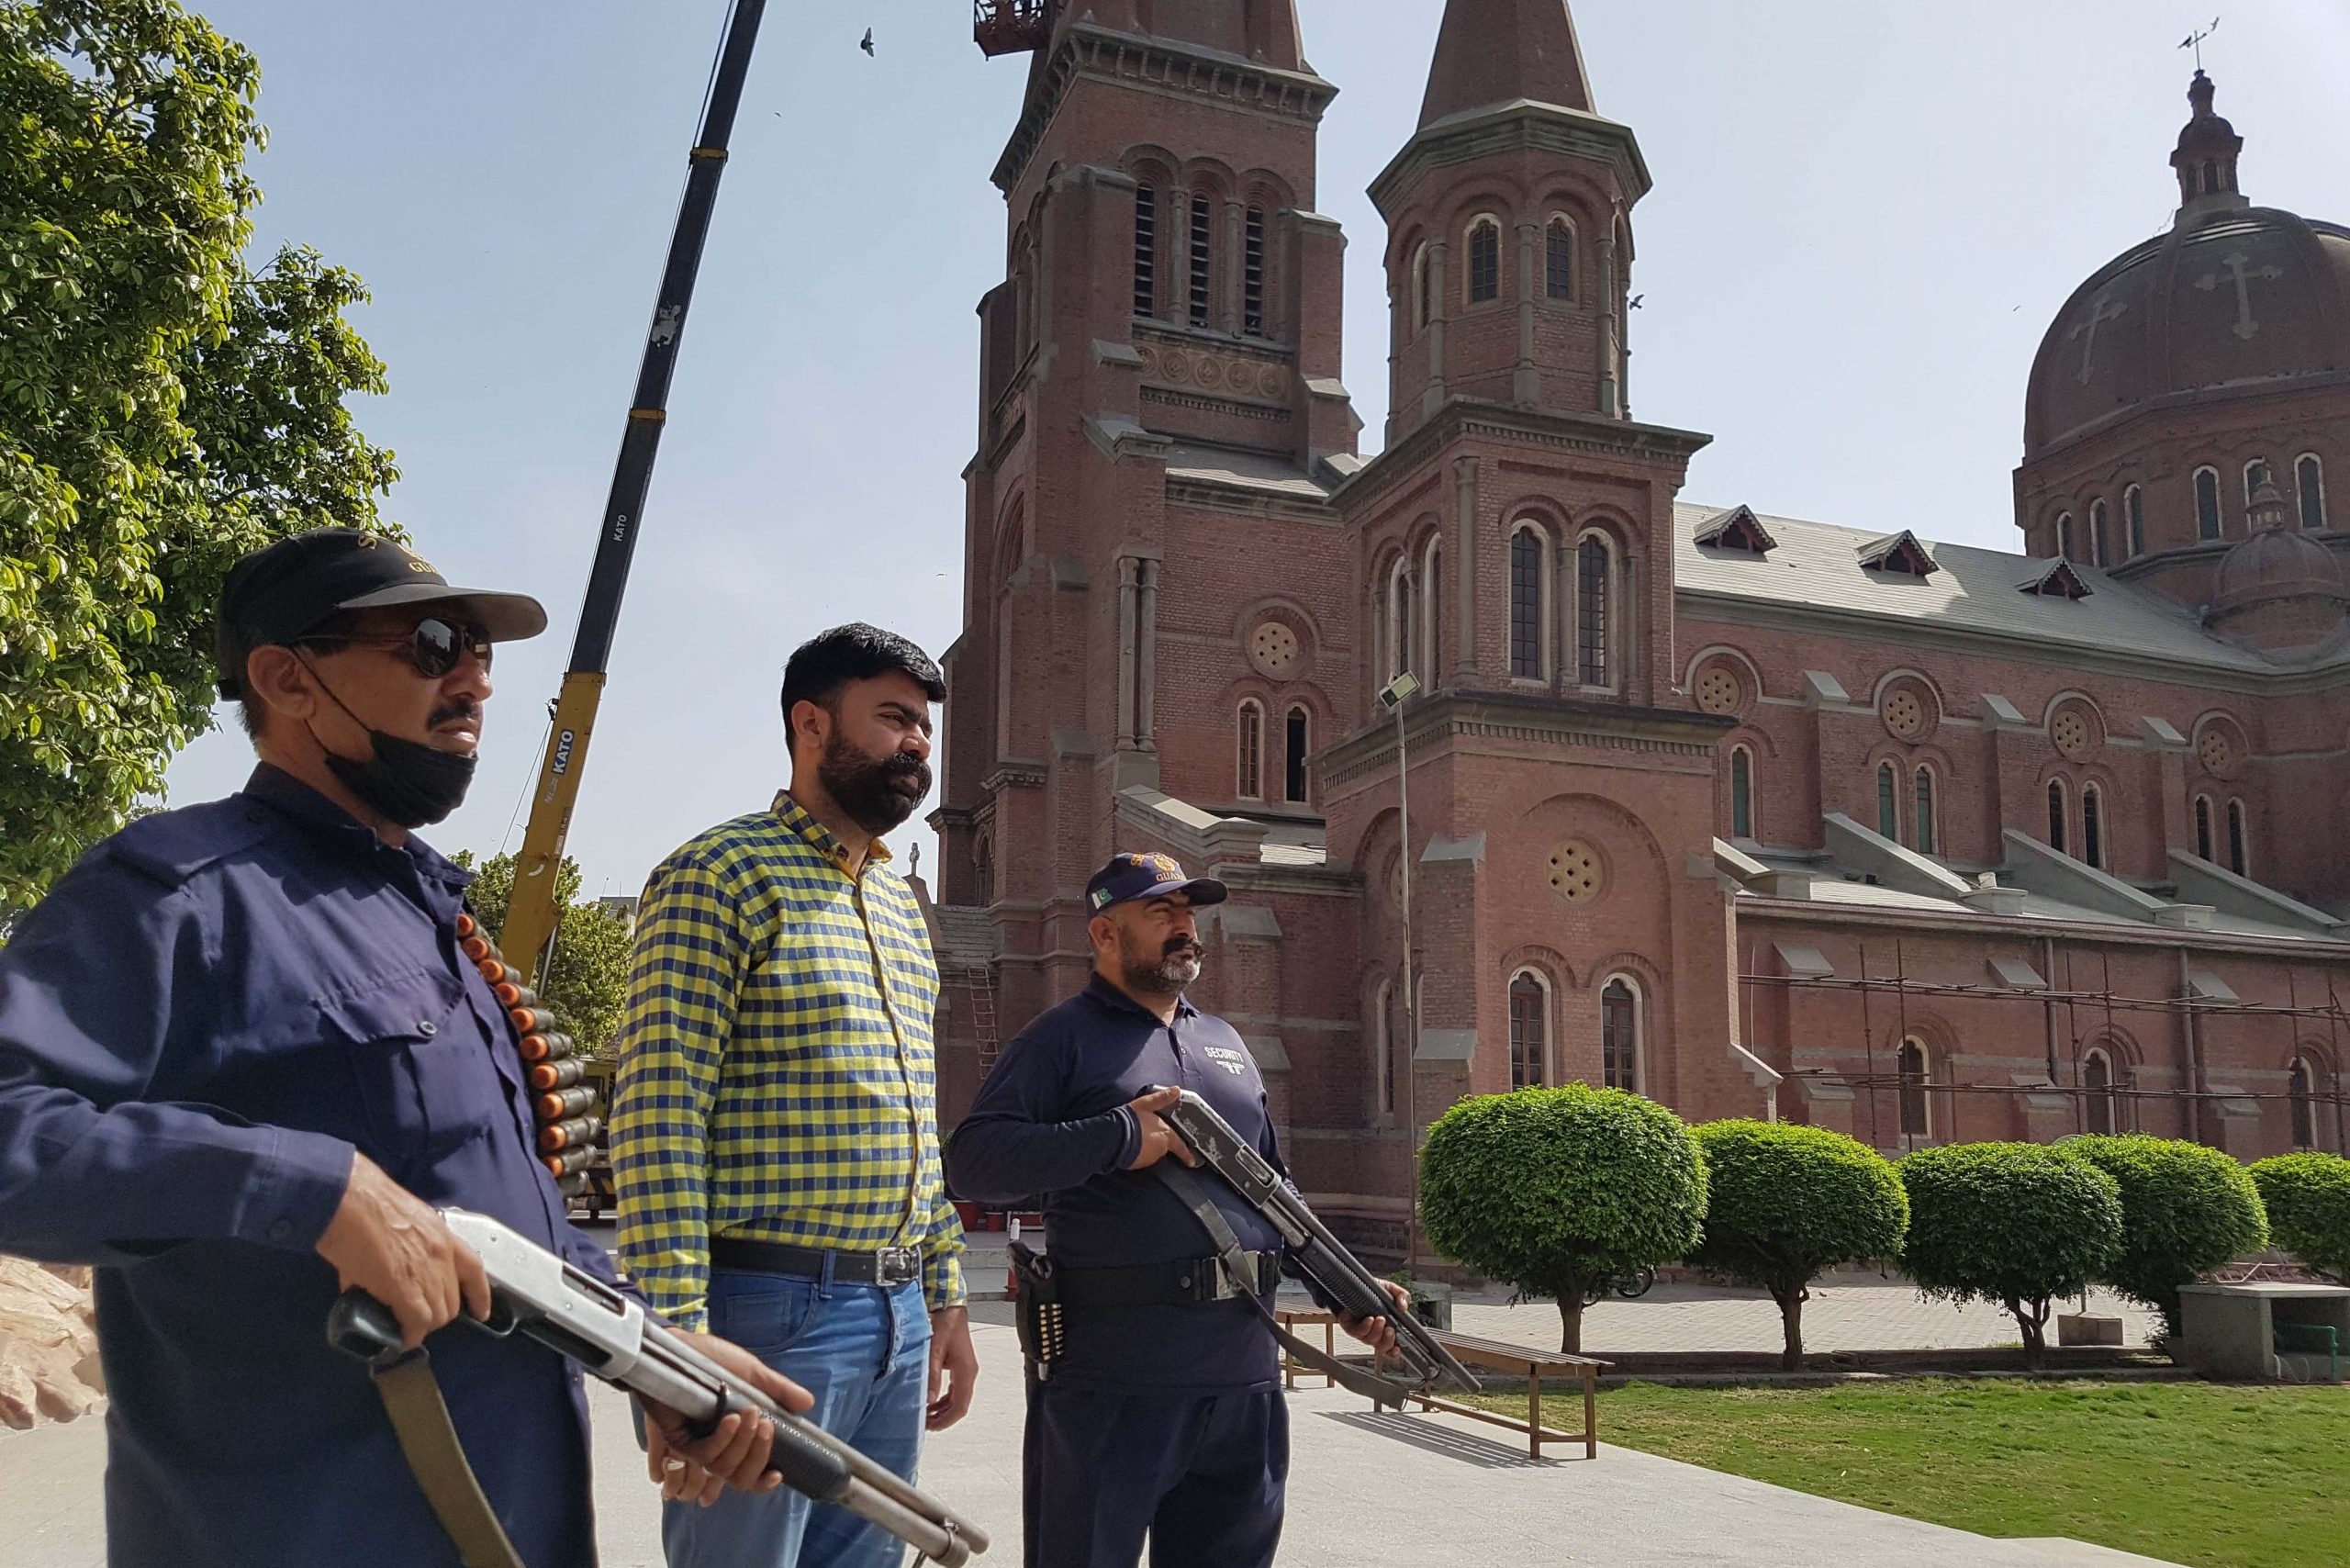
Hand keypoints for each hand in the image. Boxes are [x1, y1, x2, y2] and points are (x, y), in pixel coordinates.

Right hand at [314, 1150, 489, 1348]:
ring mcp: (427, 1274)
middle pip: (452, 1302)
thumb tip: (379, 1277)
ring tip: (402, 1324)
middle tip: (414, 1316)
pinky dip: (408, 1335)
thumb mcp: (399, 1225)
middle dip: (435, 1314)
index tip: (481, 1312)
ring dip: (421, 1325)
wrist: (348, 1201)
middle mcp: (442, 1256)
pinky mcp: (405, 1290)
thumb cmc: (365, 1204)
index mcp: (442, 1236)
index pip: (474, 1270)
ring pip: (437, 1317)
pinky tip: (399, 1338)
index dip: (479, 1296)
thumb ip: (402, 1251)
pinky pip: (416, 1323)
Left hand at [640, 1333, 814, 1505]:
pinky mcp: (679, 1441)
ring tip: (751, 1412)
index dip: (763, 1481)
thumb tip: (808, 1404)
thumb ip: (778, 1391)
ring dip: (742, 1443)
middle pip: (740, 1479)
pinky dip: (722, 1439)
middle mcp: (717, 1449)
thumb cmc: (712, 1361)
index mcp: (736, 1439)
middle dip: (758, 1456)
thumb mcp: (751, 1374)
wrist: (680, 1347)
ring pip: (724, 1469)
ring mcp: (697, 1447)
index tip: (778, 1473)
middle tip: (767, 1426)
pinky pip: (703, 1454)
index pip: (750, 1475)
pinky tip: (731, 1419)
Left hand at [927, 1305, 978, 1430]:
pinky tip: (932, 1400)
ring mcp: (965, 1369)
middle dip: (943, 1418)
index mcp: (966, 1371)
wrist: (950, 1307)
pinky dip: (944, 1399)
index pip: (960, 1406)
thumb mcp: (934, 1351)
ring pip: (957, 1399)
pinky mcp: (959, 1365)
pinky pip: (954, 1389)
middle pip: (960, 1405)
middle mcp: (969, 1372)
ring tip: (926, 1415)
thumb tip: (928, 1399)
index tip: (933, 1427)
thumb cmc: (945, 1324)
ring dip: (943, 1409)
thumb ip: (931, 1376)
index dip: (947, 1420)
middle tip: (926, 1424)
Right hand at [1122, 1086, 1198, 1170]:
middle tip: (1146, 1135)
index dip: (1186, 1153)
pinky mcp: (1138, 1164)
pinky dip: (1138, 1153)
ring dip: (1147, 1147)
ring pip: (1152, 1153)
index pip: (1180, 1145)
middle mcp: (1160, 1148)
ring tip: (1135, 1138)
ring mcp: (1149, 1158)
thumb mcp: (1146, 1104)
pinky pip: (1141, 1158)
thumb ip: (1162, 1098)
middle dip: (1158, 1142)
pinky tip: (1131, 1146)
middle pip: (1163, 1147)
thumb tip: (1176, 1090)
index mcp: (1165, 1134)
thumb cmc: (1130, 1119)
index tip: (1191, 1161)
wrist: (1113, 1136)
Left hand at [1339, 1280, 1414, 1360]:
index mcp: (1384, 1328)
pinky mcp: (1349, 1326)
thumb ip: (1402, 1296)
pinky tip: (1369, 1319)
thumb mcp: (1391, 1289)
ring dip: (1377, 1331)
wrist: (1354, 1284)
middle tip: (1390, 1329)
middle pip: (1381, 1346)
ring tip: (1380, 1319)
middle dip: (1387, 1340)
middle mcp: (1373, 1332)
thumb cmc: (1373, 1290)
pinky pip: (1357, 1332)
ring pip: (1370, 1340)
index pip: (1390, 1346)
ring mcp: (1361, 1331)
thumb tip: (1403, 1306)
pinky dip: (1365, 1327)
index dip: (1393, 1351)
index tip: (1397, 1349)